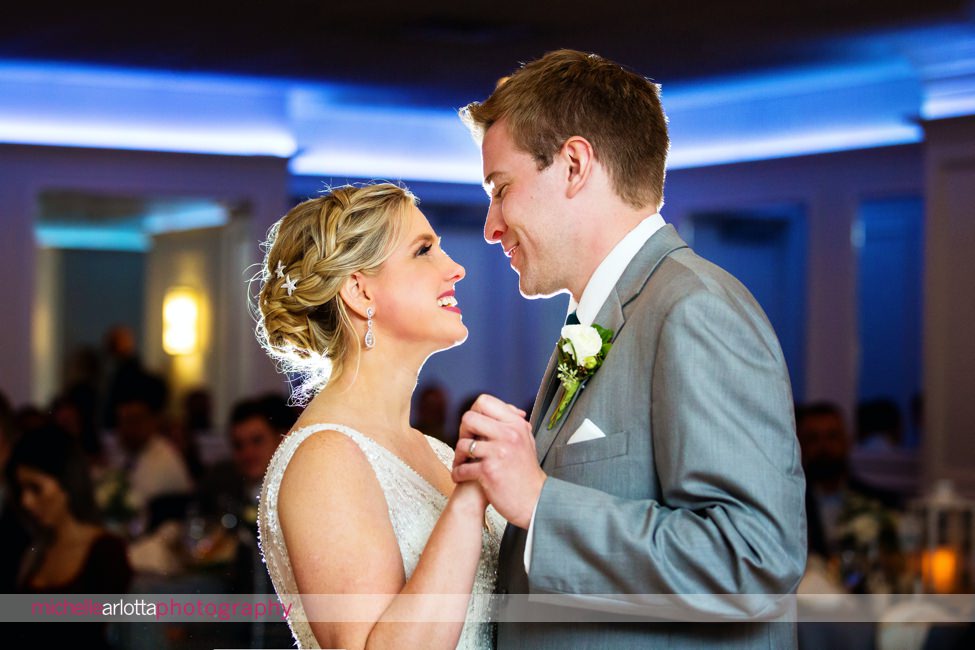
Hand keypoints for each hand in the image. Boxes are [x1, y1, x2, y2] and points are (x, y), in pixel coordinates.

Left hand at [451, 394, 545, 527]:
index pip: (484, 402)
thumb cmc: (527, 472)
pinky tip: (461, 476)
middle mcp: (508, 435)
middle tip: (466, 445)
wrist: (535, 500)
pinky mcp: (489, 471)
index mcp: (516, 425)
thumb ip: (515, 423)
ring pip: (462, 444)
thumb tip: (509, 408)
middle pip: (469, 418)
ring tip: (461, 463)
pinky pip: (462, 467)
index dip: (474, 413)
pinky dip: (458, 473)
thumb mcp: (526, 441)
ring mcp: (498, 453)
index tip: (474, 428)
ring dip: (458, 456)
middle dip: (463, 432)